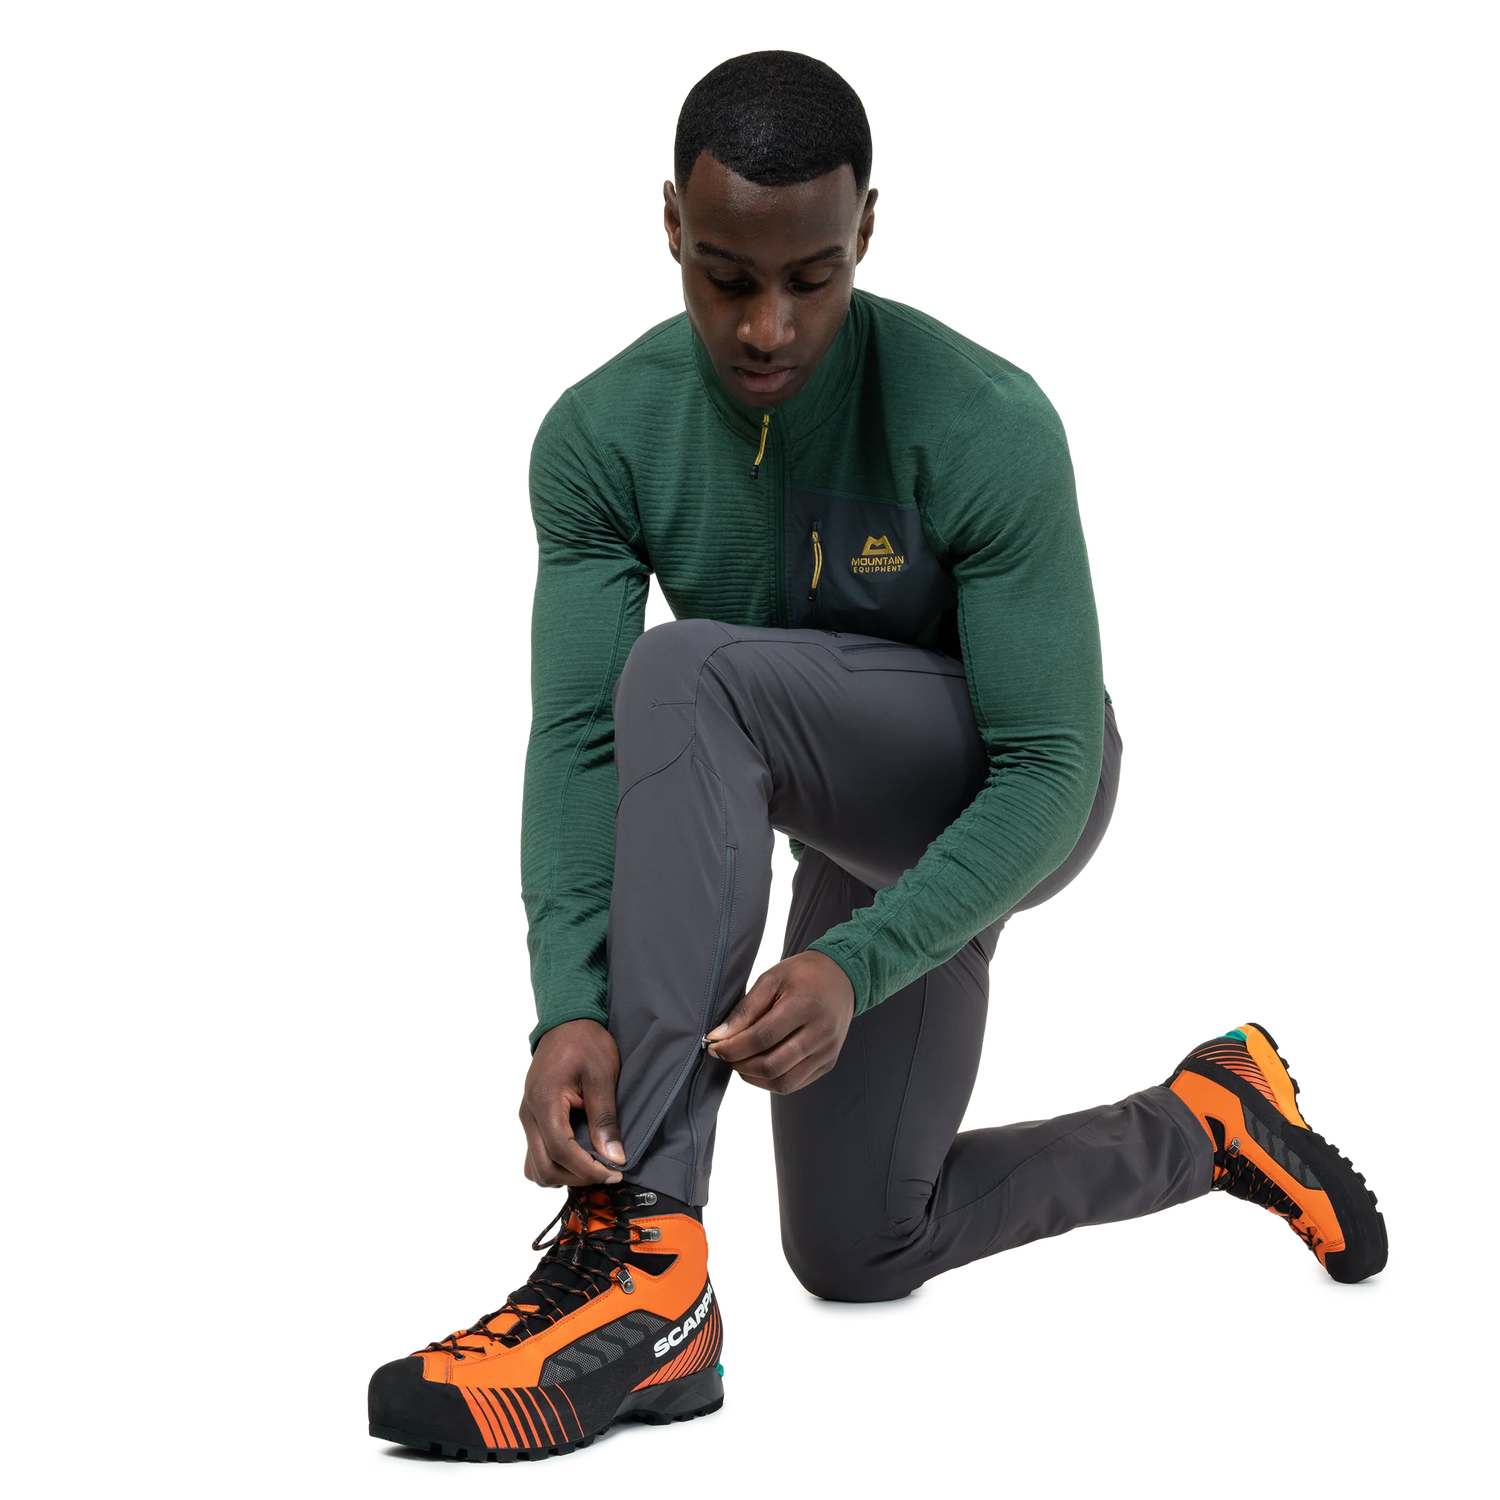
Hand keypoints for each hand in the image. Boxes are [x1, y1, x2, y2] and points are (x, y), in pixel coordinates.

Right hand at [518, 1019, 625, 1187]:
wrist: (566, 1021)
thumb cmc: (586, 1042)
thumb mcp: (602, 1076)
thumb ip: (605, 1118)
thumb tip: (614, 1157)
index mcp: (545, 1101)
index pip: (561, 1151)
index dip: (588, 1168)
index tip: (615, 1172)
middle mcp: (528, 1114)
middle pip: (544, 1166)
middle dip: (577, 1177)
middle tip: (607, 1172)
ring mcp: (526, 1117)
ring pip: (535, 1166)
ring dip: (564, 1175)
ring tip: (593, 1167)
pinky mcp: (531, 1118)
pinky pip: (535, 1154)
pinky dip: (554, 1164)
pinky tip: (577, 1159)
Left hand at [704, 950, 854, 1094]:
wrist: (841, 978)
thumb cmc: (803, 975)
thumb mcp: (771, 979)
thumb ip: (745, 1010)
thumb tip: (718, 1037)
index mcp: (805, 1005)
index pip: (762, 1038)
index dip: (733, 1047)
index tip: (715, 1046)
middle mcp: (821, 1032)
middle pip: (772, 1065)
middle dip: (740, 1064)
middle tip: (726, 1055)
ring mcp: (827, 1051)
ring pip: (783, 1082)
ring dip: (754, 1078)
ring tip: (741, 1062)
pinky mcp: (829, 1062)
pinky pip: (795, 1084)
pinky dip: (771, 1080)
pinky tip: (760, 1066)